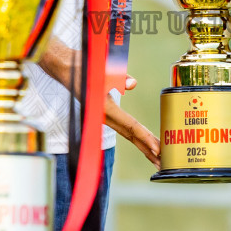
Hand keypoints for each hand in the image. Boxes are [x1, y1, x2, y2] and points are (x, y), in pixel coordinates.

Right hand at [39, 37, 160, 163]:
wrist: (66, 67)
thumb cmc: (85, 67)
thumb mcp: (103, 69)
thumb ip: (119, 77)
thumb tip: (133, 84)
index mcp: (106, 108)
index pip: (131, 126)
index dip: (145, 138)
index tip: (158, 150)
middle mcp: (106, 116)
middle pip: (131, 136)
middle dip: (148, 150)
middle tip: (164, 163)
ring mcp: (106, 116)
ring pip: (128, 134)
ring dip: (143, 147)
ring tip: (158, 160)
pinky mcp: (107, 113)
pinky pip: (125, 128)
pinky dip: (137, 137)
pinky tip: (145, 144)